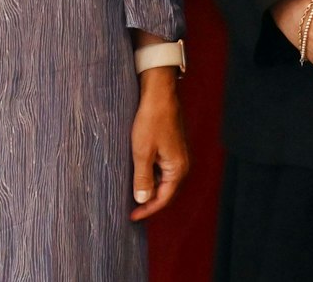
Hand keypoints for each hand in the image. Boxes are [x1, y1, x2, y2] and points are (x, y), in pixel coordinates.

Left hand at [129, 75, 187, 220]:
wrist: (160, 94)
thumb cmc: (152, 121)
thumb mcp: (142, 152)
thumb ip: (143, 179)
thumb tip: (143, 200)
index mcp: (177, 168)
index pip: (163, 199)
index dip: (147, 210)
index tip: (131, 217)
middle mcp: (182, 164)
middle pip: (166, 191)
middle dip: (149, 201)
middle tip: (131, 209)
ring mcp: (178, 155)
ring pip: (163, 180)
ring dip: (149, 188)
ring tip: (132, 194)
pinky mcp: (172, 147)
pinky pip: (162, 168)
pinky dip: (150, 175)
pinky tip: (138, 174)